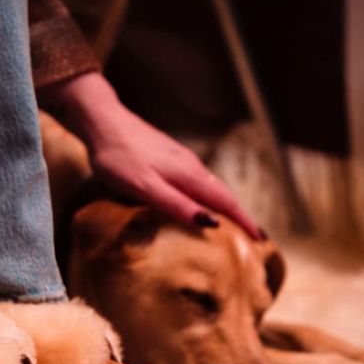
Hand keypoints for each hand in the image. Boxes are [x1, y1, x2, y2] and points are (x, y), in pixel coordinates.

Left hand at [38, 72, 261, 238]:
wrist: (102, 122)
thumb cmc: (118, 158)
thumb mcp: (144, 187)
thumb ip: (176, 205)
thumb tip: (212, 224)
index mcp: (189, 176)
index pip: (225, 203)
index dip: (244, 222)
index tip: (261, 241)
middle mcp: (191, 166)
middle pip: (223, 195)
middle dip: (241, 216)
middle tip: (253, 239)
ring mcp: (180, 160)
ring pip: (211, 187)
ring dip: (226, 206)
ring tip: (232, 226)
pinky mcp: (169, 157)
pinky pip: (198, 181)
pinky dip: (208, 196)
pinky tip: (200, 203)